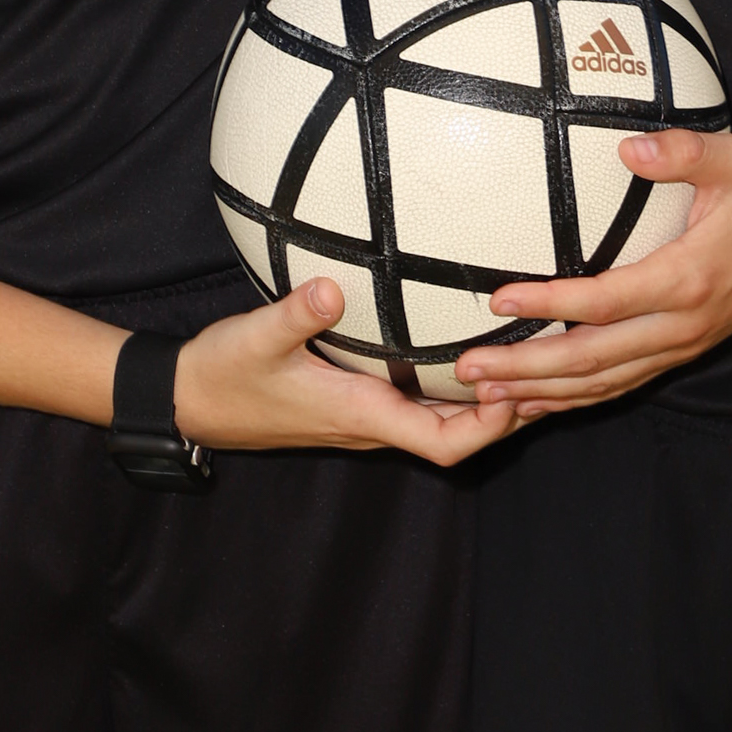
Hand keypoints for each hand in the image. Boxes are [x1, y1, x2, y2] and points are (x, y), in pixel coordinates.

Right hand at [175, 280, 517, 462]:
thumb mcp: (254, 337)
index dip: (488, 426)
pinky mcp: (353, 403)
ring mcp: (362, 417)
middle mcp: (369, 425)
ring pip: (439, 425)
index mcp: (358, 415)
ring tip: (523, 363)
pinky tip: (465, 355)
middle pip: (456, 439)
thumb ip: (293, 314)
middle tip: (545, 371)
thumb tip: (328, 286)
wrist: (186, 401)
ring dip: (482, 405)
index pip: (443, 445)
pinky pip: (417, 408)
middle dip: (504, 414)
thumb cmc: (222, 373)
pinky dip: (451, 392)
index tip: (516, 386)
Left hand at [455, 131, 731, 413]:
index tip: (497, 299)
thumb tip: (628, 149)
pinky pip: (619, 384)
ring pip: (602, 383)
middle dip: (526, 369)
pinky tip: (534, 403)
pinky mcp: (681, 351)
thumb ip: (683, 151)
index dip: (548, 303)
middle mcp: (681, 325)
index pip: (603, 302)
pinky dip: (574, 399)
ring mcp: (681, 346)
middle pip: (591, 360)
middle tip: (467, 369)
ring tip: (484, 393)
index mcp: (686, 280)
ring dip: (541, 393)